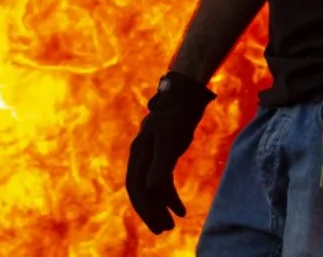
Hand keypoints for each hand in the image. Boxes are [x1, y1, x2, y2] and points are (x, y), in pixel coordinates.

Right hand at [125, 71, 215, 234]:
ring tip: (173, 223)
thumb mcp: (170, 139)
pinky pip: (162, 180)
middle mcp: (141, 155)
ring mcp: (152, 155)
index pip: (136, 186)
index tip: (156, 223)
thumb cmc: (177, 113)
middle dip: (151, 211)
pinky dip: (170, 196)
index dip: (145, 207)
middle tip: (164, 230)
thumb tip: (150, 186)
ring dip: (161, 206)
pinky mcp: (163, 154)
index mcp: (139, 152)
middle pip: (142, 190)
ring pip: (153, 188)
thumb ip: (160, 163)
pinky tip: (180, 208)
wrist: (185, 92)